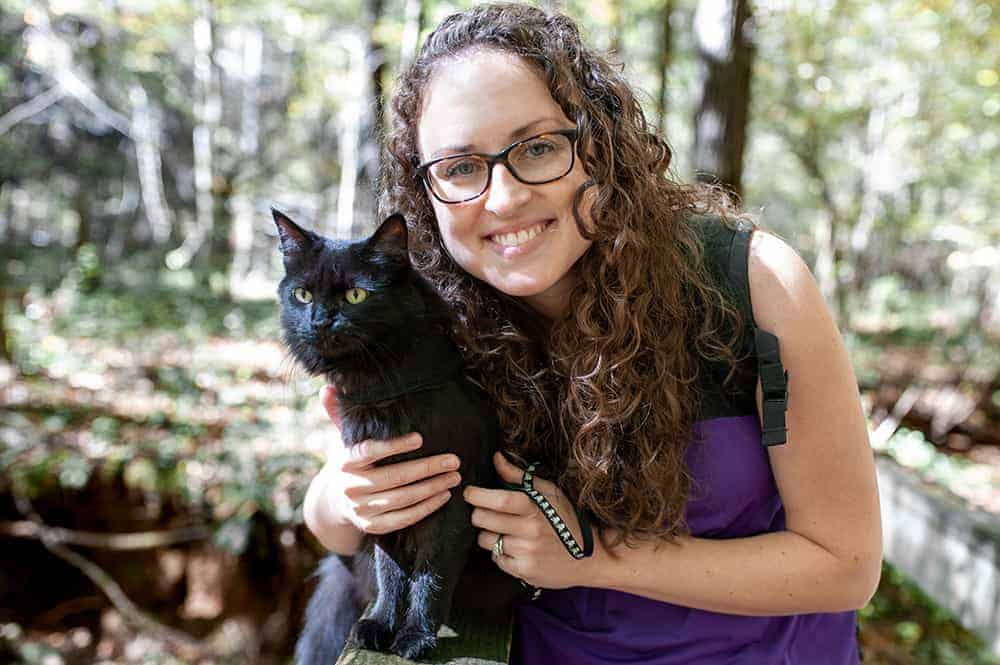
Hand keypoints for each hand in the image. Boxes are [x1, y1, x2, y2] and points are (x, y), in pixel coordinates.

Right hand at [307, 384, 462, 536]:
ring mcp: (361, 509)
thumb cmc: (348, 462)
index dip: (394, 446)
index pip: (369, 452)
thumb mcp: (343, 439)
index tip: (420, 438)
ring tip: (455, 477)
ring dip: (432, 488)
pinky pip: (403, 519)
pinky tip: (444, 496)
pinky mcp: (372, 526)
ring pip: (403, 499)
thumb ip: (339, 414)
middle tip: (454, 460)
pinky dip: (426, 508)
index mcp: (345, 461)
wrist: (333, 502)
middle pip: (395, 477)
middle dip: (428, 468)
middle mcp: (351, 486)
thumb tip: (329, 387)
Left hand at [463, 451, 595, 589]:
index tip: (469, 492)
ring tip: (503, 530)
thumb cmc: (568, 520)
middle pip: (484, 520)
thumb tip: (497, 457)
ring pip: (486, 540)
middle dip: (478, 513)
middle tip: (484, 511)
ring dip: (489, 533)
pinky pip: (496, 559)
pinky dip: (499, 552)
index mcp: (535, 508)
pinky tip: (514, 547)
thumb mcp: (549, 492)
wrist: (590, 557)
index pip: (499, 500)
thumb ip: (519, 476)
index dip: (477, 495)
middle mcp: (529, 531)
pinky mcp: (524, 571)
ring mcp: (526, 553)